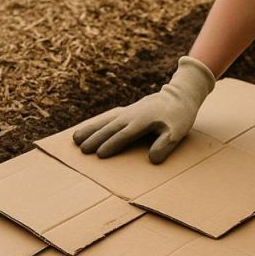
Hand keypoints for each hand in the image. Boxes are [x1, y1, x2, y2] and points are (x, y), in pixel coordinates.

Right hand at [73, 56, 214, 163]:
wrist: (179, 96)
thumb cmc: (179, 117)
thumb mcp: (177, 132)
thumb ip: (165, 145)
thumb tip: (153, 159)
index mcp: (142, 121)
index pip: (124, 135)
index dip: (112, 144)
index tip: (99, 154)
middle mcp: (131, 116)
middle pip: (110, 128)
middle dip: (95, 139)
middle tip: (81, 150)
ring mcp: (127, 112)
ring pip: (105, 122)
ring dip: (90, 130)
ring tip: (75, 139)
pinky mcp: (127, 111)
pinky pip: (108, 117)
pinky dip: (96, 123)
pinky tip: (87, 129)